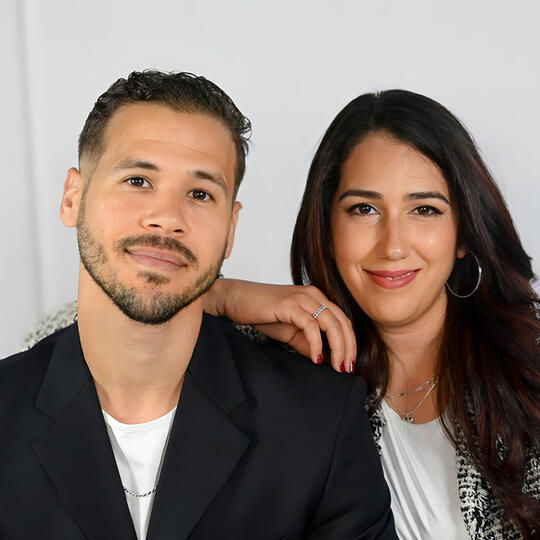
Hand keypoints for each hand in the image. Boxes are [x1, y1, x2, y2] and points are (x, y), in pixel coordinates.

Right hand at [204, 279, 356, 372]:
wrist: (236, 299)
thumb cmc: (261, 312)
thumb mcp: (290, 331)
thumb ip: (307, 343)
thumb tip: (325, 359)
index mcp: (316, 298)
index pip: (342, 320)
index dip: (350, 342)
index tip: (349, 363)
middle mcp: (313, 295)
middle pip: (341, 322)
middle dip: (348, 347)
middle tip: (346, 368)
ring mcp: (302, 298)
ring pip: (331, 323)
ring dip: (338, 347)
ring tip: (336, 366)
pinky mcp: (289, 305)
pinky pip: (310, 326)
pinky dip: (316, 344)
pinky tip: (315, 358)